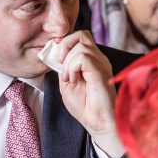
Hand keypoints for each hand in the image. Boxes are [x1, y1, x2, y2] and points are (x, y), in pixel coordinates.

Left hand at [50, 31, 123, 157]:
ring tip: (69, 78)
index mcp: (92, 61)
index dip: (65, 42)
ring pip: (81, 46)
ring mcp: (101, 64)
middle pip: (82, 35)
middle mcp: (99, 59)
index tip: (57, 57)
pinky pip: (83, 57)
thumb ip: (63, 68)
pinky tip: (73, 80)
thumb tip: (56, 55)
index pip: (80, 38)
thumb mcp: (67, 84)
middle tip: (60, 64)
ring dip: (67, 62)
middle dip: (65, 46)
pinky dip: (72, 67)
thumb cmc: (85, 106)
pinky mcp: (101, 71)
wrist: (97, 122)